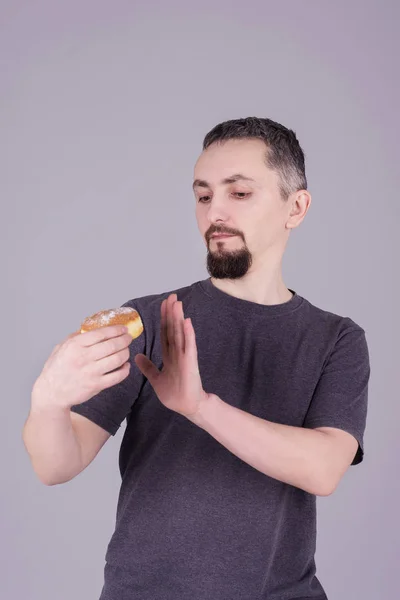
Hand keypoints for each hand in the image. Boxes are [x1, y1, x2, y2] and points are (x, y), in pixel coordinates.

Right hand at [32, 326, 133, 409]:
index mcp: (75, 345)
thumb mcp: (61, 347)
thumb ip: (77, 337)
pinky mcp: (96, 385)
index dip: (116, 330)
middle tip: (128, 338)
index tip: (123, 329)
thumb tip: (94, 328)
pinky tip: (126, 366)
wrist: (51, 393)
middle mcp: (83, 358)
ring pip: (117, 359)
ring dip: (126, 353)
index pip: (101, 333)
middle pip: (112, 345)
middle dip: (124, 340)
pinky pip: (117, 376)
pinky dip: (125, 370)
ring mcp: (90, 372)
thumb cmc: (56, 369)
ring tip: (126, 351)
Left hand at [134, 294, 209, 418]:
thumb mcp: (156, 379)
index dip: (163, 318)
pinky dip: (188, 333)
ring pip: (180, 333)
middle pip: (173, 328)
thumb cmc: (175, 394)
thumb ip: (148, 367)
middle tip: (171, 296)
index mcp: (170, 355)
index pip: (165, 332)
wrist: (188, 407)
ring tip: (177, 303)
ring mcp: (185, 356)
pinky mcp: (191, 362)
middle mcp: (178, 352)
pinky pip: (189, 346)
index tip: (163, 304)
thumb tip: (137, 356)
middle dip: (171, 312)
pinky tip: (187, 322)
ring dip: (178, 318)